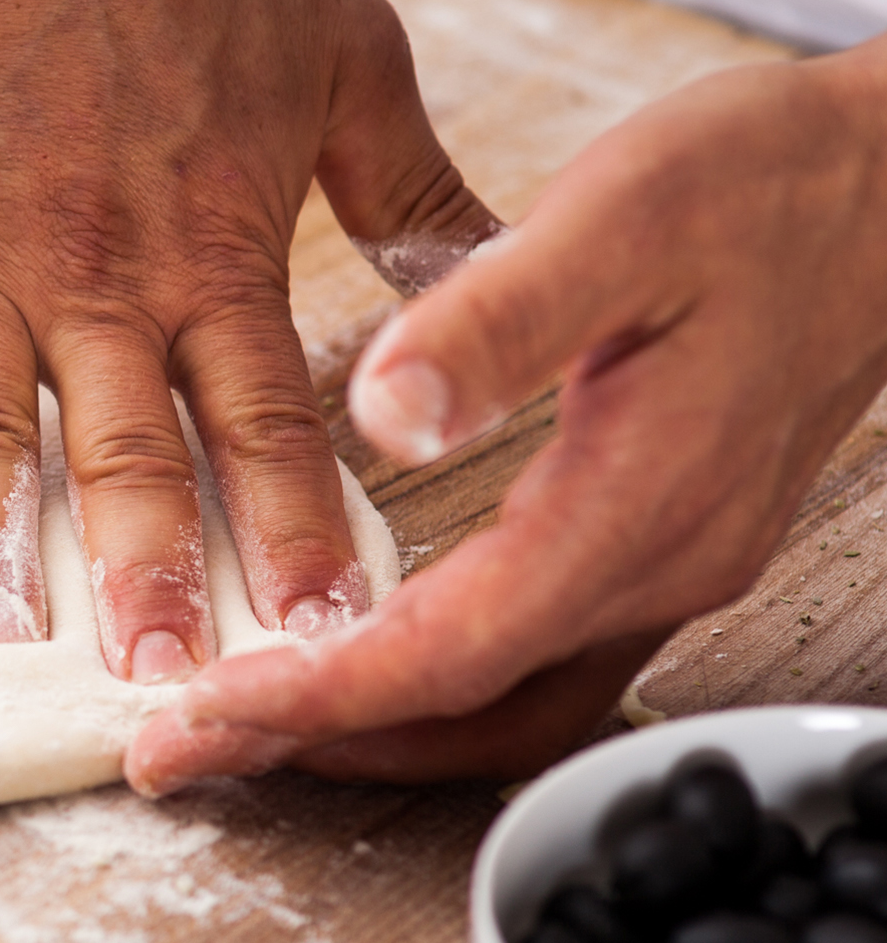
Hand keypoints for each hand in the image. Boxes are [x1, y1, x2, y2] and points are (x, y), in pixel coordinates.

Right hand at [0, 0, 499, 678]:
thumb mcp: (342, 54)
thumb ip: (410, 185)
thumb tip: (497, 269)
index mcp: (211, 249)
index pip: (267, 425)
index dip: (295, 539)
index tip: (322, 643)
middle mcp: (98, 276)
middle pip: (129, 454)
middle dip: (151, 580)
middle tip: (165, 689)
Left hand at [126, 35, 886, 788]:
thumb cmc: (768, 189)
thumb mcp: (623, 215)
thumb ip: (500, 321)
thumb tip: (384, 416)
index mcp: (636, 505)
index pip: (452, 653)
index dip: (321, 699)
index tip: (205, 714)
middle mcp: (656, 568)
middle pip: (464, 714)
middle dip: (312, 744)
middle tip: (174, 753)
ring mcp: (665, 573)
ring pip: (502, 711)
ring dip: (370, 735)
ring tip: (242, 729)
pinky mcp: (659, 552)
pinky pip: (530, 666)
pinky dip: (429, 689)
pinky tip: (359, 665)